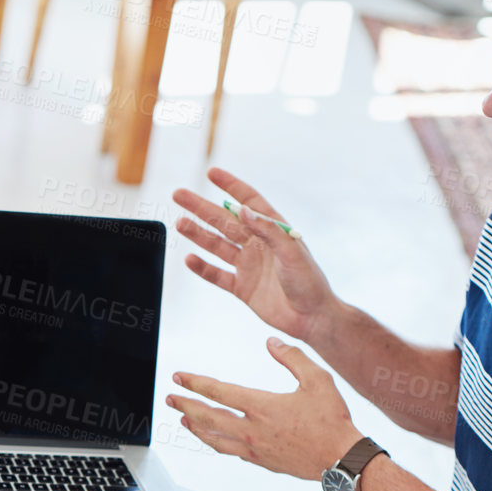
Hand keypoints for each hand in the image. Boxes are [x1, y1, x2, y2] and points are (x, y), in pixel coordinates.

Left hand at [167, 340, 362, 479]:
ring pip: (214, 438)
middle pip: (207, 416)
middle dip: (185, 405)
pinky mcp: (261, 462)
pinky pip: (230, 451)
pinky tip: (213, 439)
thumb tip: (272, 342)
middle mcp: (252, 429)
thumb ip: (292, 357)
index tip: (179, 377)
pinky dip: (216, 442)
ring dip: (196, 427)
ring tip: (184, 420)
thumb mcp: (318, 380)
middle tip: (170, 399)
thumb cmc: (333, 420)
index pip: (218, 392)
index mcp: (262, 406)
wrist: (341, 460)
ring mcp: (254, 448)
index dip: (195, 383)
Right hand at [171, 168, 343, 343]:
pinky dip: (203, 268)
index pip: (248, 201)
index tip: (211, 173)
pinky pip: (218, 275)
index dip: (231, 186)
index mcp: (273, 231)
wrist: (311, 318)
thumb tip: (242, 209)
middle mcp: (258, 245)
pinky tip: (189, 259)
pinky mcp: (243, 287)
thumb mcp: (292, 252)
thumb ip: (268, 230)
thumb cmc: (309, 281)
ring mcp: (249, 266)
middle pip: (224, 221)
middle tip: (179, 195)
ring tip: (179, 222)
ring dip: (198, 234)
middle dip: (201, 208)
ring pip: (217, 245)